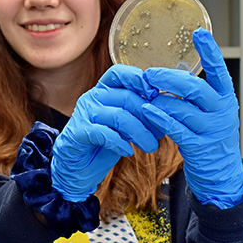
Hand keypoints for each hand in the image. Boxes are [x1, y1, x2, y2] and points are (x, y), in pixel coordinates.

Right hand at [51, 64, 161, 201]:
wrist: (76, 168)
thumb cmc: (103, 145)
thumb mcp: (124, 126)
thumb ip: (138, 115)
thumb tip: (166, 112)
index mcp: (103, 91)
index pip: (119, 73)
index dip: (138, 79)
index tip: (155, 93)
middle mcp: (92, 97)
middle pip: (126, 97)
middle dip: (148, 116)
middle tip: (160, 133)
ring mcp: (83, 114)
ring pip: (119, 116)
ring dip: (140, 132)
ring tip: (151, 146)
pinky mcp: (78, 132)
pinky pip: (105, 134)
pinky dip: (120, 143)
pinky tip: (128, 151)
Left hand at [141, 28, 242, 208]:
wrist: (220, 171)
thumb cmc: (209, 134)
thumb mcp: (210, 110)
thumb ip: (195, 94)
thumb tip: (168, 72)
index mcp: (226, 97)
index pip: (220, 70)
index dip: (210, 52)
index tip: (199, 33)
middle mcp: (222, 111)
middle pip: (193, 88)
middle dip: (168, 79)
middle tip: (149, 74)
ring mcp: (211, 129)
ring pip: (181, 108)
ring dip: (159, 100)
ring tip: (145, 94)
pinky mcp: (198, 146)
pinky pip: (174, 128)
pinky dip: (159, 118)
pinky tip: (147, 111)